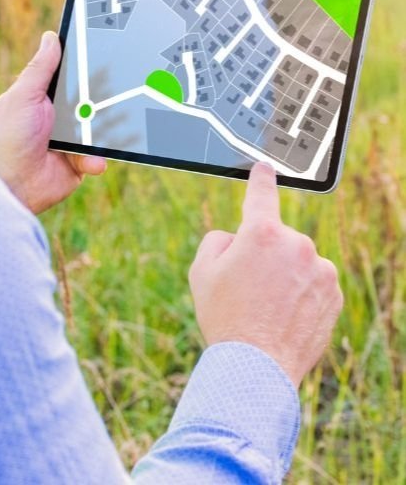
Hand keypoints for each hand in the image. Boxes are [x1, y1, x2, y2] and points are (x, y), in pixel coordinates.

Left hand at [0, 31, 106, 214]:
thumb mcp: (22, 96)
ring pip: (97, 126)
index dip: (83, 66)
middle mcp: (56, 116)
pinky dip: (95, 157)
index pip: (67, 76)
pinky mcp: (77, 162)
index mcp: (41, 97)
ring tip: (114, 126)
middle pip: (87, 99)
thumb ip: (39, 69)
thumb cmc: (7, 138)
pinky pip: (96, 155)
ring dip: (105, 128)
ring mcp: (69, 139)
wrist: (10, 186)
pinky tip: (91, 159)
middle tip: (122, 87)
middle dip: (102, 97)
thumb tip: (50, 37)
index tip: (104, 50)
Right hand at [189, 161, 342, 388]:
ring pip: (297, 262)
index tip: (264, 168)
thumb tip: (236, 238)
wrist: (256, 368)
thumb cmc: (225, 318)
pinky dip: (303, 293)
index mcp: (262, 233)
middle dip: (264, 255)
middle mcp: (297, 245)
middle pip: (277, 239)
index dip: (260, 178)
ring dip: (286, 275)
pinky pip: (315, 283)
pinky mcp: (334, 294)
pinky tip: (286, 316)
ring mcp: (320, 270)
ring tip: (268, 308)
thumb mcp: (201, 271)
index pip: (261, 194)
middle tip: (248, 288)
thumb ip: (218, 240)